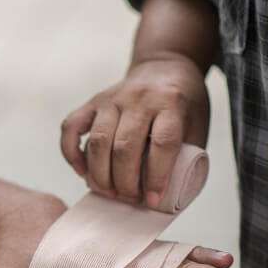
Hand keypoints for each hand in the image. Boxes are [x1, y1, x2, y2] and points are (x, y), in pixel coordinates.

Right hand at [60, 53, 209, 207]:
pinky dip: (72, 153)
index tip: (153, 200)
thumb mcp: (196, 125)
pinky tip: (82, 172)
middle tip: (129, 199)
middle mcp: (139, 98)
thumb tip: (165, 199)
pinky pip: (71, 128)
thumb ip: (184, 157)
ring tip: (108, 192)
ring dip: (100, 174)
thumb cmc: (183, 105)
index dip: (157, 176)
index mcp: (171, 103)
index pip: (162, 143)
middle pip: (125, 146)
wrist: (164, 67)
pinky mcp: (92, 102)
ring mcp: (112, 98)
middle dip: (125, 182)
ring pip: (98, 141)